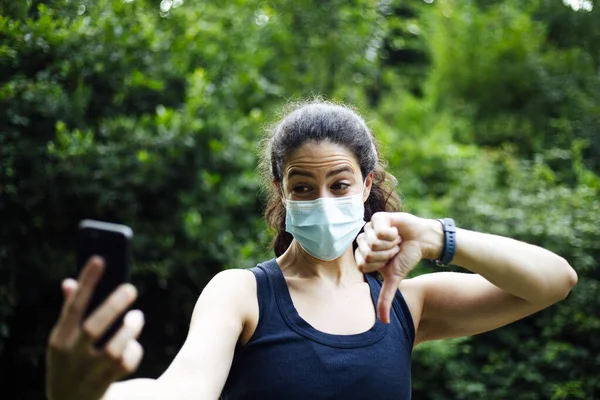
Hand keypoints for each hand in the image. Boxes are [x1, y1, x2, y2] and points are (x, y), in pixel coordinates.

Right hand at [46, 256, 144, 399]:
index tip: (99, 259)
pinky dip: (133, 352)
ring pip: (112, 349)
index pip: (73, 306)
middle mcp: (71, 356)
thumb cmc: (71, 363)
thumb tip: (69, 282)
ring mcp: (87, 373)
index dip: (86, 282)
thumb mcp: (63, 340)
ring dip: (129, 330)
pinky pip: (124, 366)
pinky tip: (133, 345)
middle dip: (113, 306)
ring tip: (137, 317)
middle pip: (93, 328)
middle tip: (131, 288)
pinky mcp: (105, 385)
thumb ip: (68, 312)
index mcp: (59, 340)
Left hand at [355, 212, 442, 322]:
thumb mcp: (394, 279)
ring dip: (390, 244)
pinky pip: (379, 229)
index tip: (388, 260)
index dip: (379, 264)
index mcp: (362, 254)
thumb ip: (385, 298)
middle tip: (393, 250)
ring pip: (373, 241)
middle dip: (386, 254)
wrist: (422, 242)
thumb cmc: (406, 258)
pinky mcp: (378, 217)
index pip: (362, 264)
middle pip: (367, 253)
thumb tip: (383, 323)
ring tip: (395, 241)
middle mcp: (363, 240)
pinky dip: (392, 234)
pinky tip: (396, 231)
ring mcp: (369, 228)